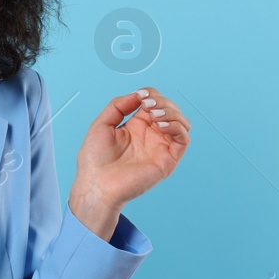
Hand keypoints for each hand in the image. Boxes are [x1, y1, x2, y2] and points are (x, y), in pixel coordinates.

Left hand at [69, 87, 190, 237]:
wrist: (96, 184)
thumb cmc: (95, 161)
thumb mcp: (102, 124)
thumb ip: (118, 105)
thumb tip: (138, 94)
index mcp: (137, 127)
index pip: (155, 103)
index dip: (152, 94)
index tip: (141, 94)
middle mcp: (151, 136)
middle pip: (170, 110)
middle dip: (162, 101)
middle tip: (148, 104)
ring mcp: (161, 148)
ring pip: (181, 122)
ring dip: (171, 112)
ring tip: (155, 114)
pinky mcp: (168, 160)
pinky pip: (184, 139)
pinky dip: (177, 126)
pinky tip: (160, 125)